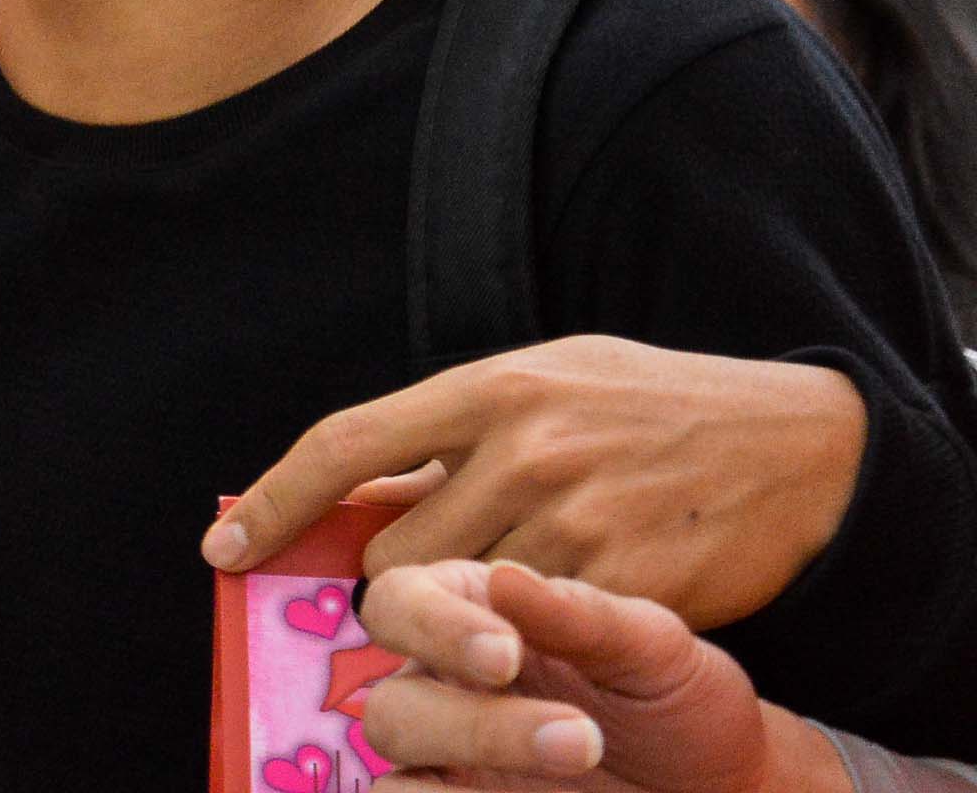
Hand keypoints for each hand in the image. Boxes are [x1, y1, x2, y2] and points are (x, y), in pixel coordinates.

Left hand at [204, 338, 864, 626]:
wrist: (801, 446)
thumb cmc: (654, 406)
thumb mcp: (548, 382)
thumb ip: (451, 433)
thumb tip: (353, 493)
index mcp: (491, 387)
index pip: (344, 444)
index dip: (270, 503)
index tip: (221, 553)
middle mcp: (522, 452)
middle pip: (390, 553)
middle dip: (392, 581)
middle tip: (432, 582)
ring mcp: (574, 523)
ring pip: (453, 606)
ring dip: (458, 619)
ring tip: (503, 599)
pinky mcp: (623, 590)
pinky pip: (530, 636)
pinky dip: (529, 641)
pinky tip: (560, 619)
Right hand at [359, 559, 843, 792]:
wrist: (722, 789)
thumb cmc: (679, 705)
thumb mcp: (655, 652)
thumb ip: (582, 618)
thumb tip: (503, 576)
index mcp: (469, 618)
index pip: (399, 602)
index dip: (433, 626)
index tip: (506, 655)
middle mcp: (441, 692)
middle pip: (388, 706)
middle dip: (475, 727)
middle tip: (583, 741)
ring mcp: (448, 767)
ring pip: (392, 779)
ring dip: (460, 781)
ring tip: (572, 781)